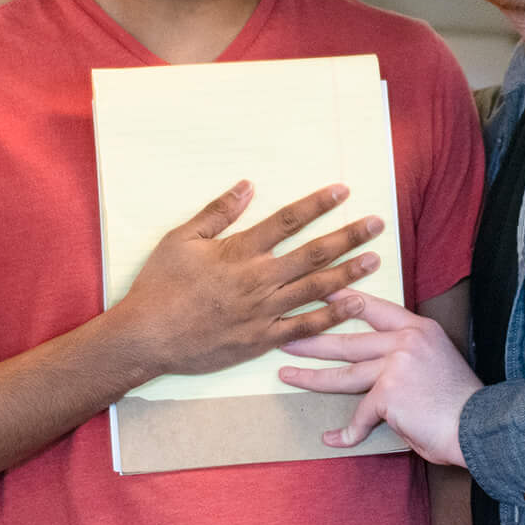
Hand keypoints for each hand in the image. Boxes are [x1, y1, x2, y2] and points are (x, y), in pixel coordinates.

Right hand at [106, 182, 382, 378]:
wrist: (147, 337)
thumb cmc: (159, 286)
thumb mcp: (181, 239)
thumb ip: (217, 212)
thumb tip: (247, 185)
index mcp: (240, 251)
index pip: (288, 220)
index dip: (318, 204)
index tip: (342, 191)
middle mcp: (258, 279)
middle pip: (313, 252)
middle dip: (349, 235)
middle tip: (377, 223)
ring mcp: (263, 311)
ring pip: (316, 287)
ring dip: (349, 272)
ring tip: (375, 258)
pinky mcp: (262, 339)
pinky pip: (305, 326)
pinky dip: (332, 315)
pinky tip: (355, 304)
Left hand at [278, 291, 480, 466]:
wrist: (481, 426)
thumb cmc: (460, 403)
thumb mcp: (437, 362)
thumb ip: (408, 356)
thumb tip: (379, 370)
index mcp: (419, 329)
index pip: (375, 308)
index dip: (345, 300)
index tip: (320, 292)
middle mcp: (406, 340)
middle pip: (349, 340)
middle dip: (312, 339)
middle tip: (286, 336)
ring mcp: (396, 365)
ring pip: (344, 374)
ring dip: (312, 376)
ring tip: (287, 375)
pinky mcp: (388, 393)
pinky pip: (360, 416)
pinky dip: (347, 433)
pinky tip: (334, 439)